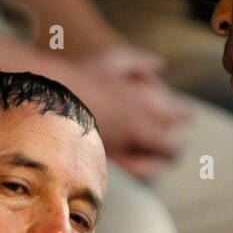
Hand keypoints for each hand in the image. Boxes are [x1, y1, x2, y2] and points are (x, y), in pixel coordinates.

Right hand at [67, 46, 194, 179]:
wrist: (48, 102)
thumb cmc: (79, 77)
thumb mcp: (113, 58)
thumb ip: (141, 63)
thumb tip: (162, 67)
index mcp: (146, 101)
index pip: (183, 114)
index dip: (185, 115)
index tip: (184, 115)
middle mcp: (141, 128)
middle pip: (175, 143)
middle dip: (177, 140)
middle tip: (175, 139)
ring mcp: (127, 150)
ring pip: (160, 163)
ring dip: (164, 157)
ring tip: (163, 154)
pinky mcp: (111, 165)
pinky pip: (139, 174)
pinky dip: (146, 170)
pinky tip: (145, 165)